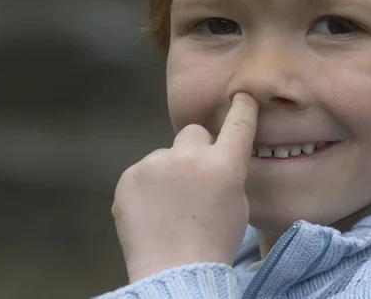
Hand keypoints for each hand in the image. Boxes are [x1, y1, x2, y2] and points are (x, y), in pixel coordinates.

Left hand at [111, 92, 258, 281]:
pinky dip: (147, 187)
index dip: (242, 107)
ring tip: (169, 206)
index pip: (238, 123)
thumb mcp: (238, 204)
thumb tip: (215, 157)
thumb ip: (228, 173)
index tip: (241, 97)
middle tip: (194, 179)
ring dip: (169, 171)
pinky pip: (143, 173)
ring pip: (166, 156)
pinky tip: (152, 211)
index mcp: (223, 165)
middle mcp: (188, 157)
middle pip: (194, 133)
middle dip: (197, 150)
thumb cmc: (215, 243)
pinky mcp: (128, 177)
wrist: (175, 273)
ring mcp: (154, 165)